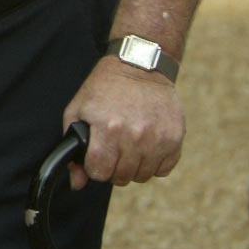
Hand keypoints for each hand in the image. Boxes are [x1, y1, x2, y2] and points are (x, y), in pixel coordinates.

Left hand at [61, 56, 183, 189]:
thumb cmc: (104, 88)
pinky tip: (146, 146)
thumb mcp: (78, 111)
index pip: (99, 172)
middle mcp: (135, 136)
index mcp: (108, 129)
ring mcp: (158, 138)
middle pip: (122, 177)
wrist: (139, 66)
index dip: (95, 167)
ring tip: (129, 147)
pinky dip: (154, 163)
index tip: (96, 158)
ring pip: (143, 176)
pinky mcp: (176, 137)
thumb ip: (73, 150)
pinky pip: (164, 168)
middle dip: (113, 168)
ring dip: (134, 167)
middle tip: (113, 151)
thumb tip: (77, 183)